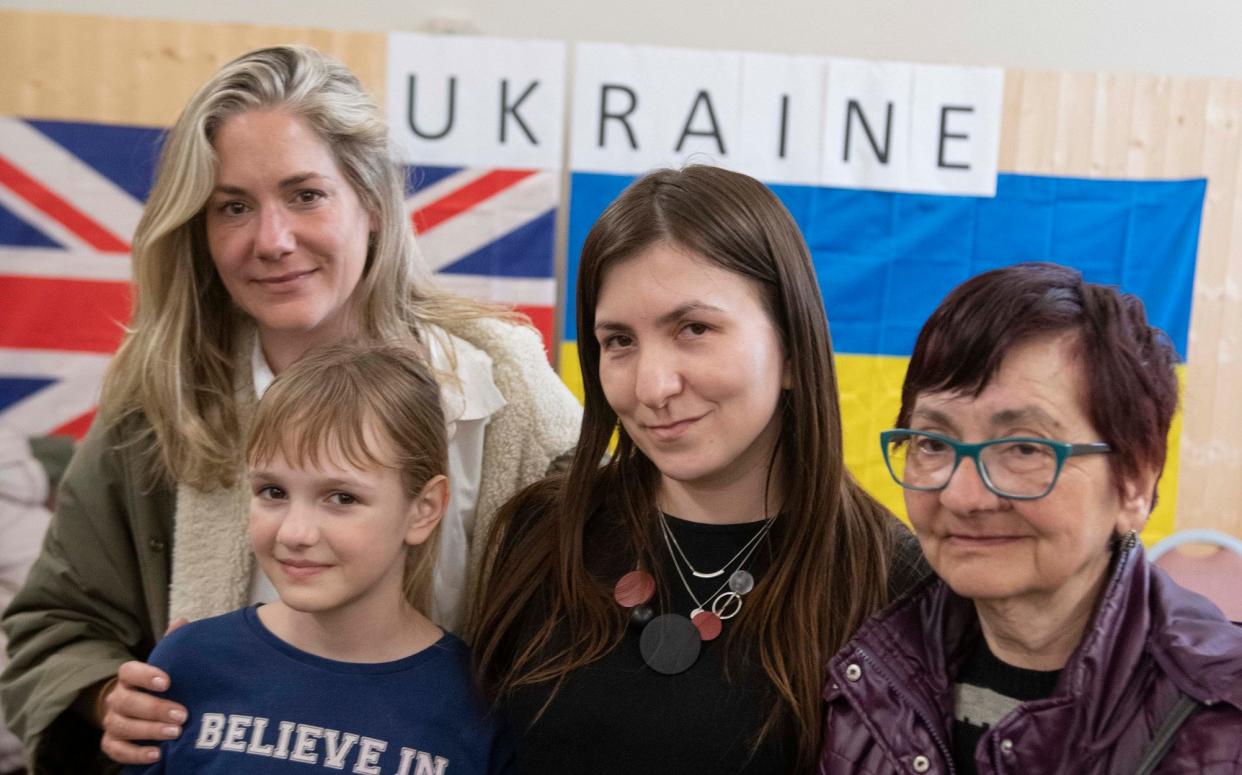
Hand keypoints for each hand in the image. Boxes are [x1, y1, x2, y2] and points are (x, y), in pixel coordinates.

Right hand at [98, 618, 189, 764]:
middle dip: (155, 709)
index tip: (167, 682)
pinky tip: (157, 754)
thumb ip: (172, 644)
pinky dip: (135, 754)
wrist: (135, 708)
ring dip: (149, 731)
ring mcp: (112, 721)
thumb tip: (183, 622)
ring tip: (175, 733)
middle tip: (182, 715)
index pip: (128, 671)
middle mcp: (116, 698)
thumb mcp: (165, 663)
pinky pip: (117, 750)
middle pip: (127, 702)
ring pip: (123, 727)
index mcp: (128, 677)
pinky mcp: (111, 742)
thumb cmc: (157, 684)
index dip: (145, 675)